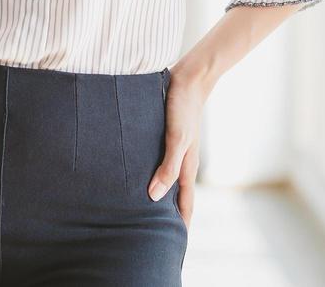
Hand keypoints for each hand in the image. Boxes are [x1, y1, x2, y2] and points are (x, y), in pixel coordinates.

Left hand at [149, 66, 205, 230]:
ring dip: (157, 195)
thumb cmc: (182, 107)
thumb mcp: (176, 138)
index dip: (181, 225)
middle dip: (167, 216)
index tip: (174, 245)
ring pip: (165, 179)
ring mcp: (173, 149)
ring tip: (139, 210)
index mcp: (187, 166)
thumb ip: (167, 166)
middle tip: (152, 234)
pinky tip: (135, 174)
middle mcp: (181, 161)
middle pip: (174, 196)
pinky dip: (150, 174)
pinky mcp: (164, 137)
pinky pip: (157, 162)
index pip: (185, 204)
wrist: (188, 78)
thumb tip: (154, 197)